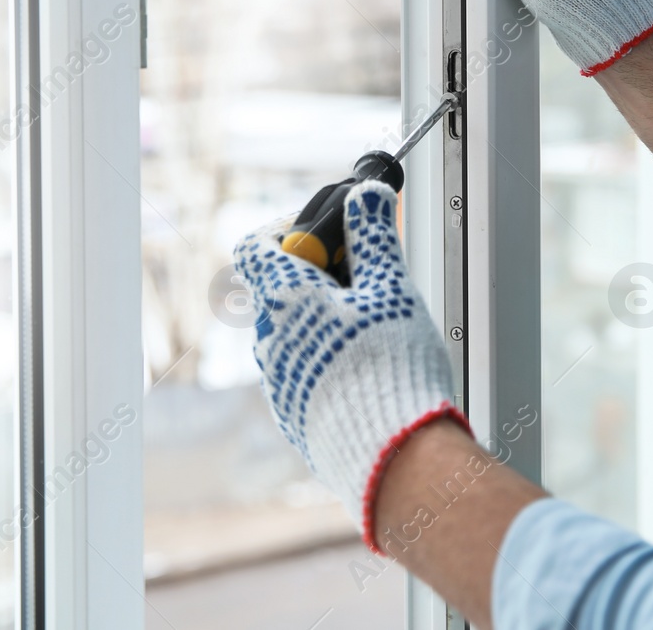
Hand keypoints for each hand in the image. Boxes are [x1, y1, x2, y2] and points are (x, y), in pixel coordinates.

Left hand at [233, 181, 466, 551]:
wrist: (395, 458)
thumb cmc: (392, 368)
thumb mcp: (390, 287)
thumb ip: (373, 235)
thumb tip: (364, 194)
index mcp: (285, 299)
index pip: (257, 245)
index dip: (290, 226)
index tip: (329, 228)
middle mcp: (270, 339)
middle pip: (282, 286)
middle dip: (323, 273)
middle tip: (371, 275)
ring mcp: (279, 381)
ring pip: (294, 331)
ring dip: (326, 317)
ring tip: (379, 327)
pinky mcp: (295, 415)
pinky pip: (304, 370)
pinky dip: (329, 357)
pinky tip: (371, 368)